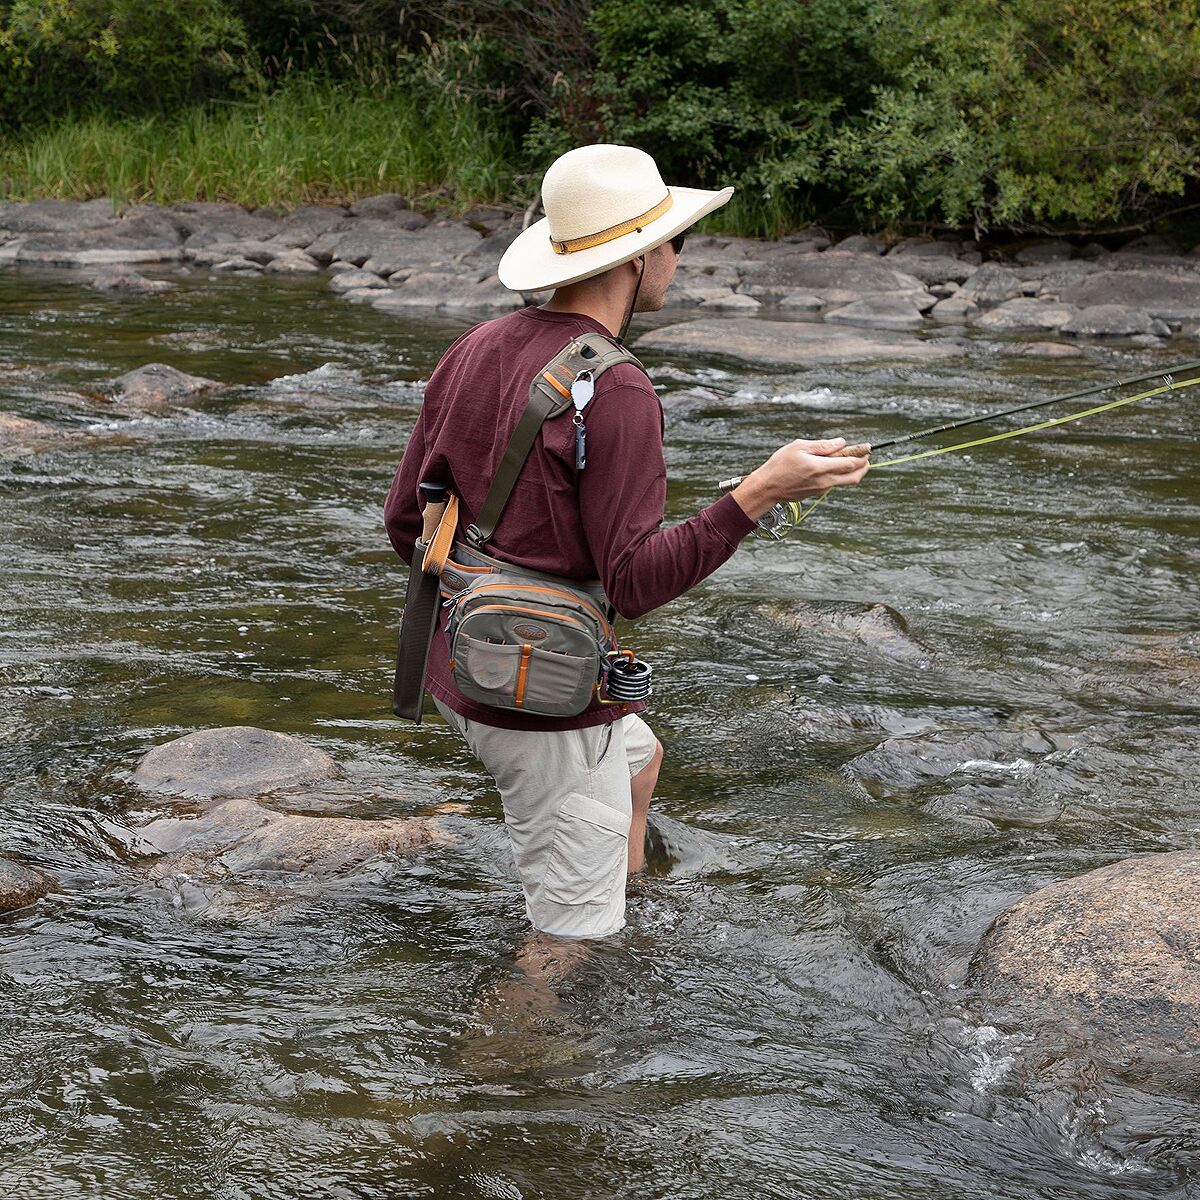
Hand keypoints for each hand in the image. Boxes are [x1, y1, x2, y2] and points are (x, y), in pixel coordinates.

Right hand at [730, 437, 868, 520]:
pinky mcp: (817, 493)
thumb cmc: (780, 465)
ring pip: (846, 482)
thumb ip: (823, 445)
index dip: (862, 455)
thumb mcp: (799, 447)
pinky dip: (838, 475)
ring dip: (852, 471)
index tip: (867, 448)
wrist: (768, 487)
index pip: (851, 463)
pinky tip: (830, 466)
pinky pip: (833, 484)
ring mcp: (822, 489)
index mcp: (822, 468)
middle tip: (865, 457)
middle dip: (864, 467)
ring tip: (847, 458)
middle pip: (855, 477)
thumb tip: (841, 443)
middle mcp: (825, 481)